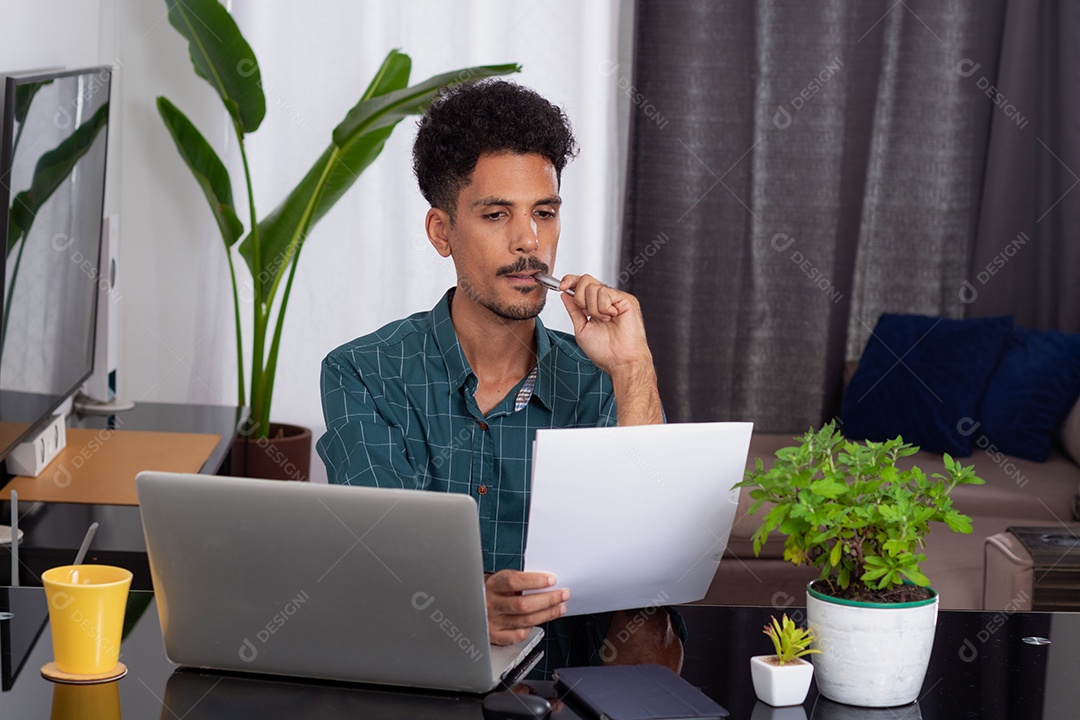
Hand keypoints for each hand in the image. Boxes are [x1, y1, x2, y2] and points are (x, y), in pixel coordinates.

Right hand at [485, 570, 568, 645]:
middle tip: (563, 595)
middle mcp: (490, 604)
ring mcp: (492, 622)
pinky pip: (518, 635)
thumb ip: (519, 581)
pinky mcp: (495, 636)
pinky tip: (539, 621)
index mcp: (492, 585)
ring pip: (525, 621)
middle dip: (548, 600)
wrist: (471, 606)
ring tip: (560, 607)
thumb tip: (547, 583)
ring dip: (547, 614)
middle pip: (523, 604)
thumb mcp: (501, 580)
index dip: (534, 581)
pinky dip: (531, 629)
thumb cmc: (492, 591)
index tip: (551, 580)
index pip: (513, 581)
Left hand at [558, 274, 661, 424]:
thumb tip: (564, 294)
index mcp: (595, 306)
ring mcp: (616, 298)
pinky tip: (612, 317)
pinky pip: (605, 293)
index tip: (560, 287)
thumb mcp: (581, 329)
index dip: (570, 281)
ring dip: (593, 308)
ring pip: (593, 287)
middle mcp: (606, 300)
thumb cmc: (605, 352)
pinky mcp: (625, 299)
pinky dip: (603, 308)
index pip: (581, 285)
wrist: (621, 361)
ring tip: (604, 321)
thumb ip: (573, 310)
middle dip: (579, 298)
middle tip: (587, 314)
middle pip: (586, 280)